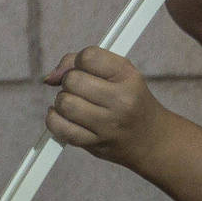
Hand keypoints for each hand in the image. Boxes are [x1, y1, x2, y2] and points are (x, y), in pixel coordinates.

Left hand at [43, 46, 172, 169]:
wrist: (151, 139)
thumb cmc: (129, 100)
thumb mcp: (120, 73)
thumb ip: (83, 63)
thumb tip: (50, 77)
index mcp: (128, 77)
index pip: (88, 56)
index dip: (78, 61)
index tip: (82, 69)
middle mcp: (121, 101)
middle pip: (72, 80)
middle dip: (69, 82)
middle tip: (80, 90)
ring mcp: (108, 125)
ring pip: (64, 103)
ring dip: (63, 102)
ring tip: (75, 104)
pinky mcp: (95, 144)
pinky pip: (60, 128)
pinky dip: (55, 120)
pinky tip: (65, 117)